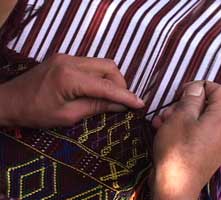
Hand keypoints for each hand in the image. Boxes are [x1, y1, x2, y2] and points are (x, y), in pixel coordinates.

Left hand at [0, 54, 143, 127]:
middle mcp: (70, 61)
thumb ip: (96, 107)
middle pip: (108, 66)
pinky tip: (98, 89)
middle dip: (120, 84)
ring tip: (111, 97)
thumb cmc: (35, 113)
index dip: (126, 96)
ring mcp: (67, 56)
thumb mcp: (68, 115)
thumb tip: (120, 105)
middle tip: (122, 102)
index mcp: (69, 77)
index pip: (106, 86)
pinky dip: (99, 76)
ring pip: (101, 63)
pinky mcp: (64, 58)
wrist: (8, 101)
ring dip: (111, 79)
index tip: (140, 104)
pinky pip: (91, 64)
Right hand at [152, 81, 220, 199]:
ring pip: (201, 120)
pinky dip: (185, 129)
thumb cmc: (177, 149)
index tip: (182, 91)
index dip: (201, 86)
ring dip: (181, 117)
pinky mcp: (210, 154)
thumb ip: (191, 98)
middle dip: (185, 105)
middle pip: (208, 106)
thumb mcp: (180, 117)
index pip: (220, 90)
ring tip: (161, 123)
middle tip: (167, 111)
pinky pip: (200, 134)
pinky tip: (166, 132)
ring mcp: (219, 144)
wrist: (175, 186)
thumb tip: (198, 88)